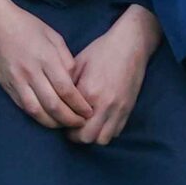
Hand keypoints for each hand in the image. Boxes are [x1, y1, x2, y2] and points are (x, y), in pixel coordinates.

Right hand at [0, 0, 91, 130]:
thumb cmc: (28, 26)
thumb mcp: (54, 37)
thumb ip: (66, 60)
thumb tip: (75, 82)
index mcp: (46, 58)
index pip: (66, 90)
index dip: (79, 105)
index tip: (89, 112)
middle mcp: (31, 72)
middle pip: (53, 105)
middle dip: (70, 119)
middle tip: (81, 123)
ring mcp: (17, 81)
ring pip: (37, 111)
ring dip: (54, 123)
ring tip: (65, 125)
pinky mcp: (7, 86)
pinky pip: (24, 107)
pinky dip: (38, 117)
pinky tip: (48, 119)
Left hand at [68, 5, 160, 145]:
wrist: (130, 45)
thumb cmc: (101, 51)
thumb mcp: (77, 64)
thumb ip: (66, 85)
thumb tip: (56, 101)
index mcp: (89, 92)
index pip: (71, 122)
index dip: (63, 124)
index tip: (60, 118)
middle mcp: (105, 104)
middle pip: (87, 137)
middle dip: (76, 135)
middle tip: (70, 126)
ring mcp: (119, 109)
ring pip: (102, 139)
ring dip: (92, 136)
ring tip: (85, 125)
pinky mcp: (128, 110)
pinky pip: (115, 132)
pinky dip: (105, 132)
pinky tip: (99, 121)